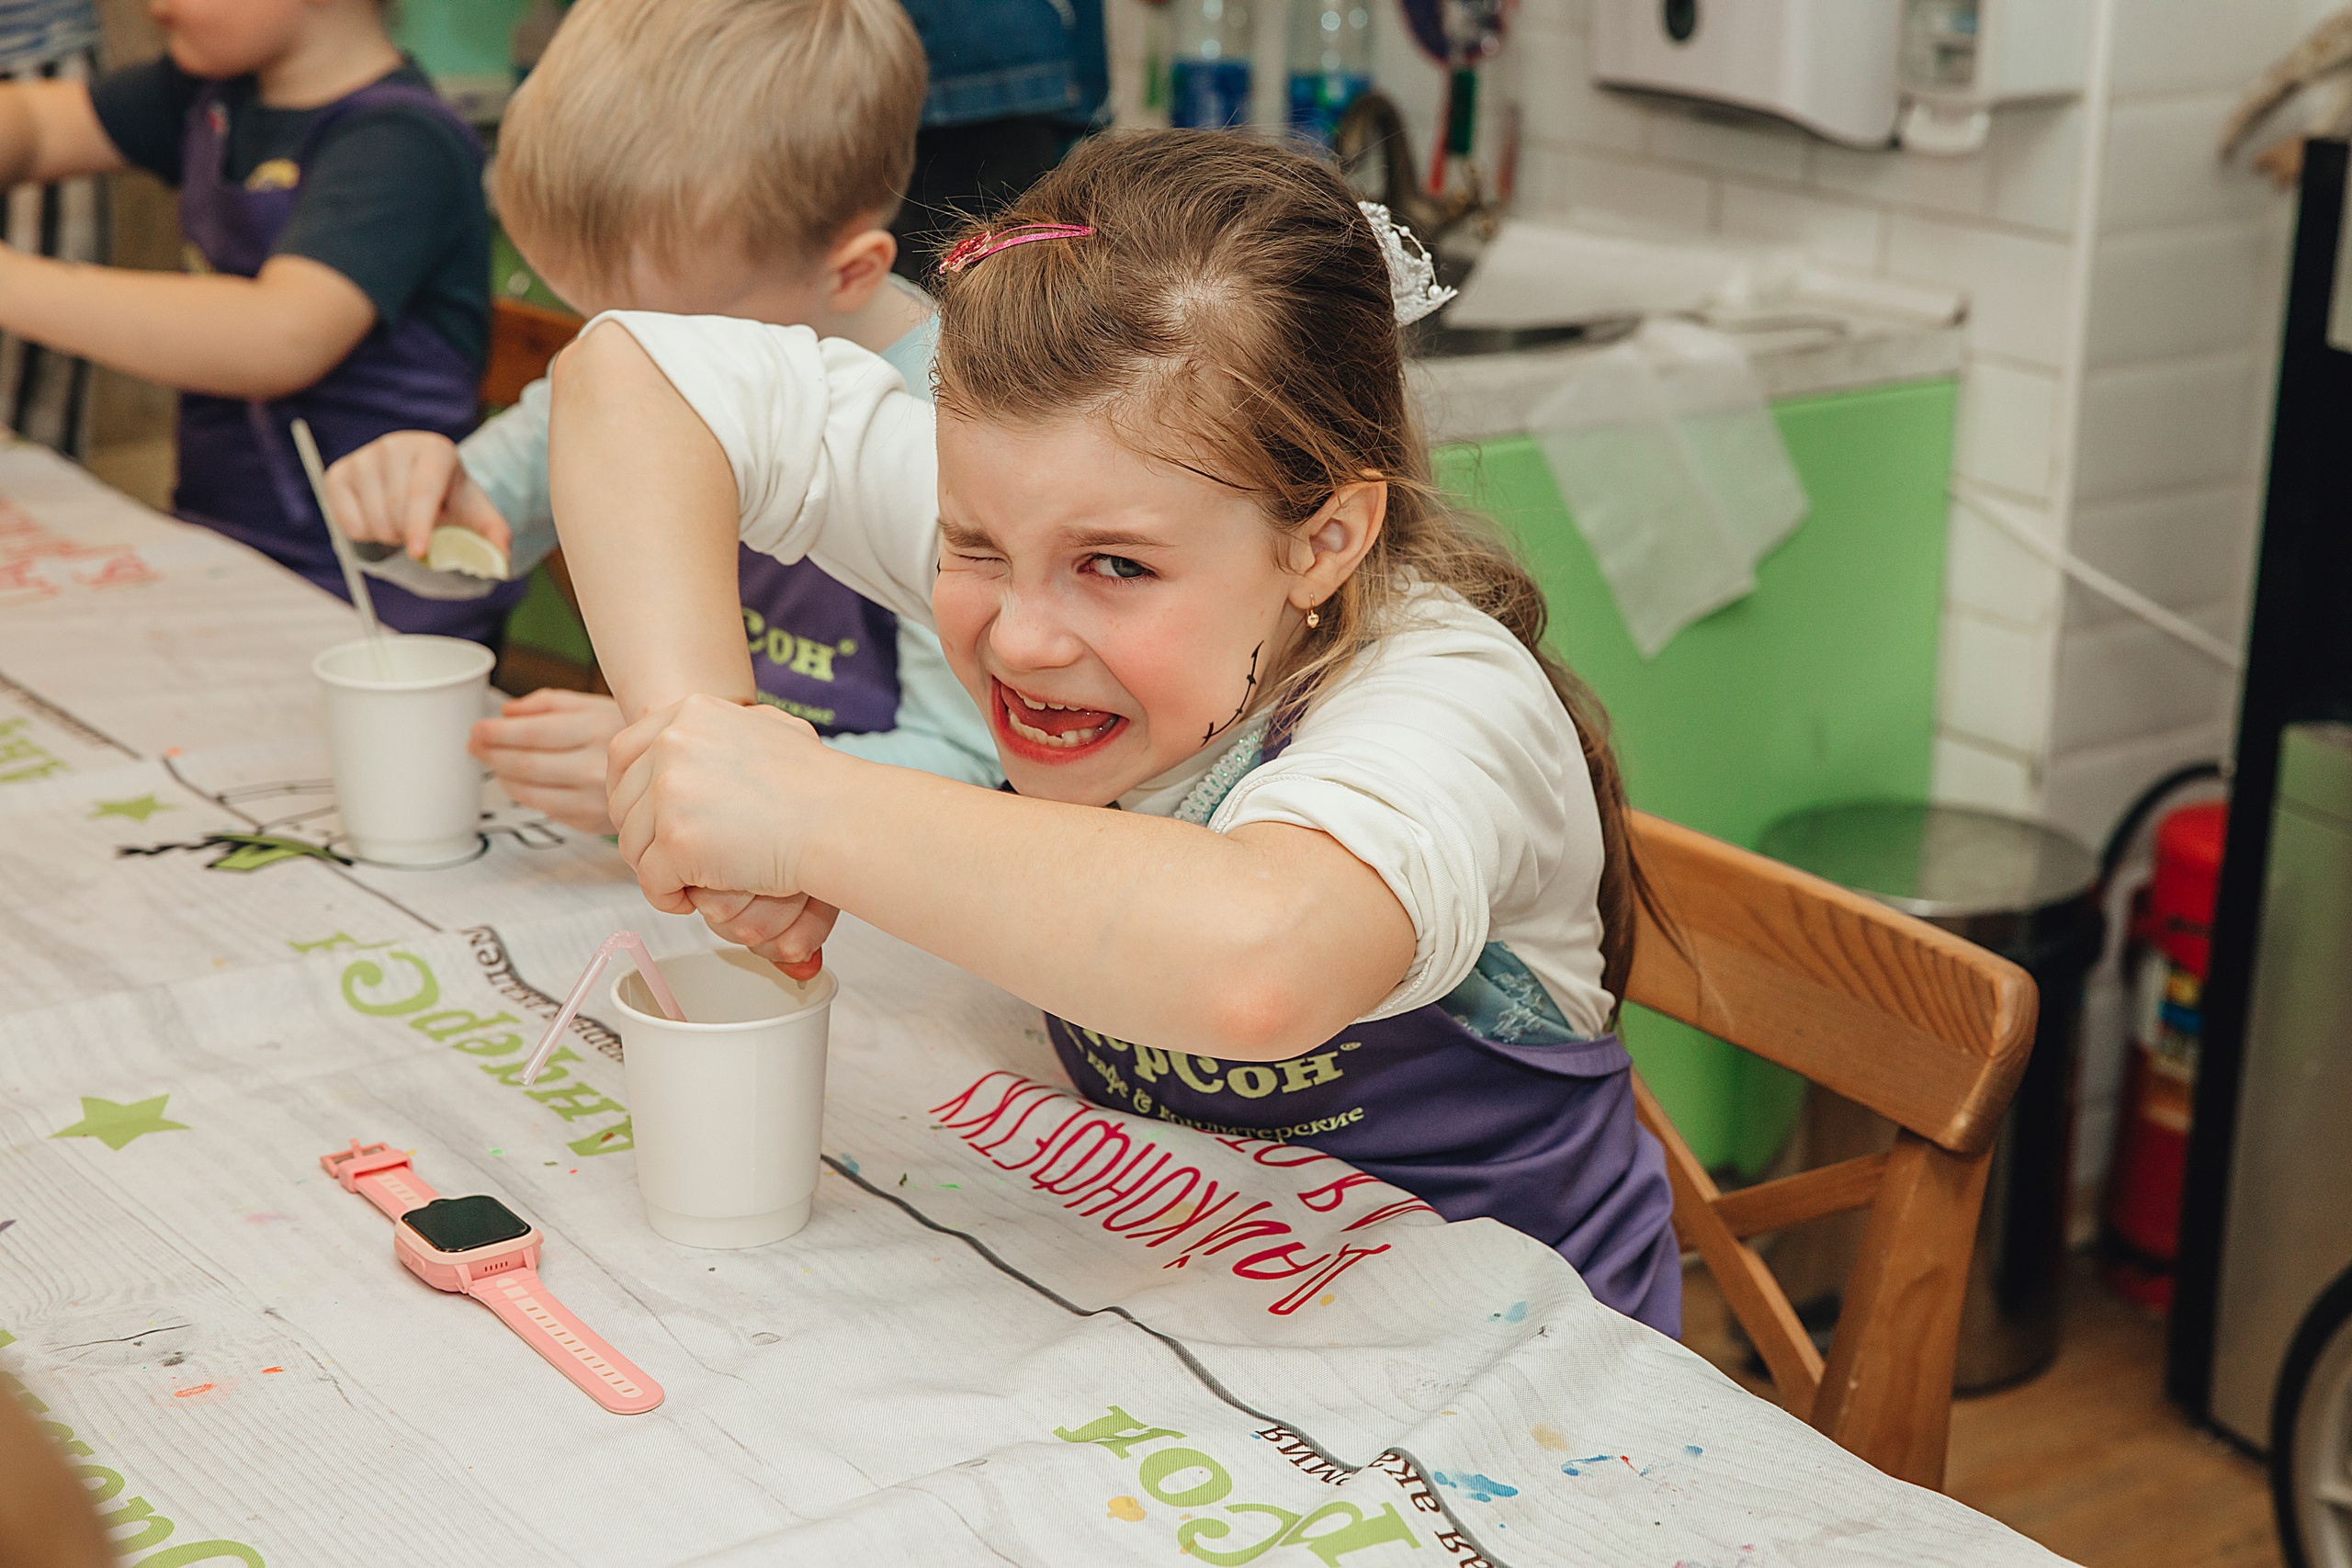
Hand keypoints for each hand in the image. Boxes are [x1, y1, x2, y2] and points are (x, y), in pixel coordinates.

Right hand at [324, 430, 512, 559]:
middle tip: (422, 534)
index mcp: (435, 451)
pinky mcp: (338, 474)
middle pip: (395, 510)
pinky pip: (347, 523)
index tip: (418, 552)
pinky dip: (365, 535)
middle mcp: (395, 446)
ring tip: (402, 523)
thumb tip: (500, 562)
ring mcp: (363, 458)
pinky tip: (379, 520)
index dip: (420, 524)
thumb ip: (496, 537)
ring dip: (390, 537)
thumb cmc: (451, 499)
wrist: (423, 481)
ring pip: (372, 520)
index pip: (423, 490)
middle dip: (410, 536)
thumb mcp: (479, 514)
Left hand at [471, 688, 623, 833]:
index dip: (497, 733)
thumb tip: (508, 713)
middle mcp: (597, 767)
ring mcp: (594, 800)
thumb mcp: (597, 703)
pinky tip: (518, 781)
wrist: (677, 772)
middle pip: (526, 765)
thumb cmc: (632, 733)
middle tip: (475, 743)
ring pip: (530, 792)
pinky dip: (524, 794)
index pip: (533, 734)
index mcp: (598, 730)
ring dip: (502, 776)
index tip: (477, 729)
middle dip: (491, 753)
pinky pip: (546, 809)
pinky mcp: (592, 822)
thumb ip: (550, 703)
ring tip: (491, 760)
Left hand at [609, 694, 840, 974]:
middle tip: (680, 856)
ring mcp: (671, 791)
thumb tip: (671, 733)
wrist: (840, 819)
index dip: (630, 792)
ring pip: (632, 846)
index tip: (648, 818)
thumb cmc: (817, 786)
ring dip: (659, 870)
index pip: (623, 751)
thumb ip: (713, 731)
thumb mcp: (763, 728)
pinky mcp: (677, 840)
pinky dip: (670, 897)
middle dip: (645, 837)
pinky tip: (699, 896)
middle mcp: (672, 744)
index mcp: (689, 713)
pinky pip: (650, 882)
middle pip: (623, 803)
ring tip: (697, 879)